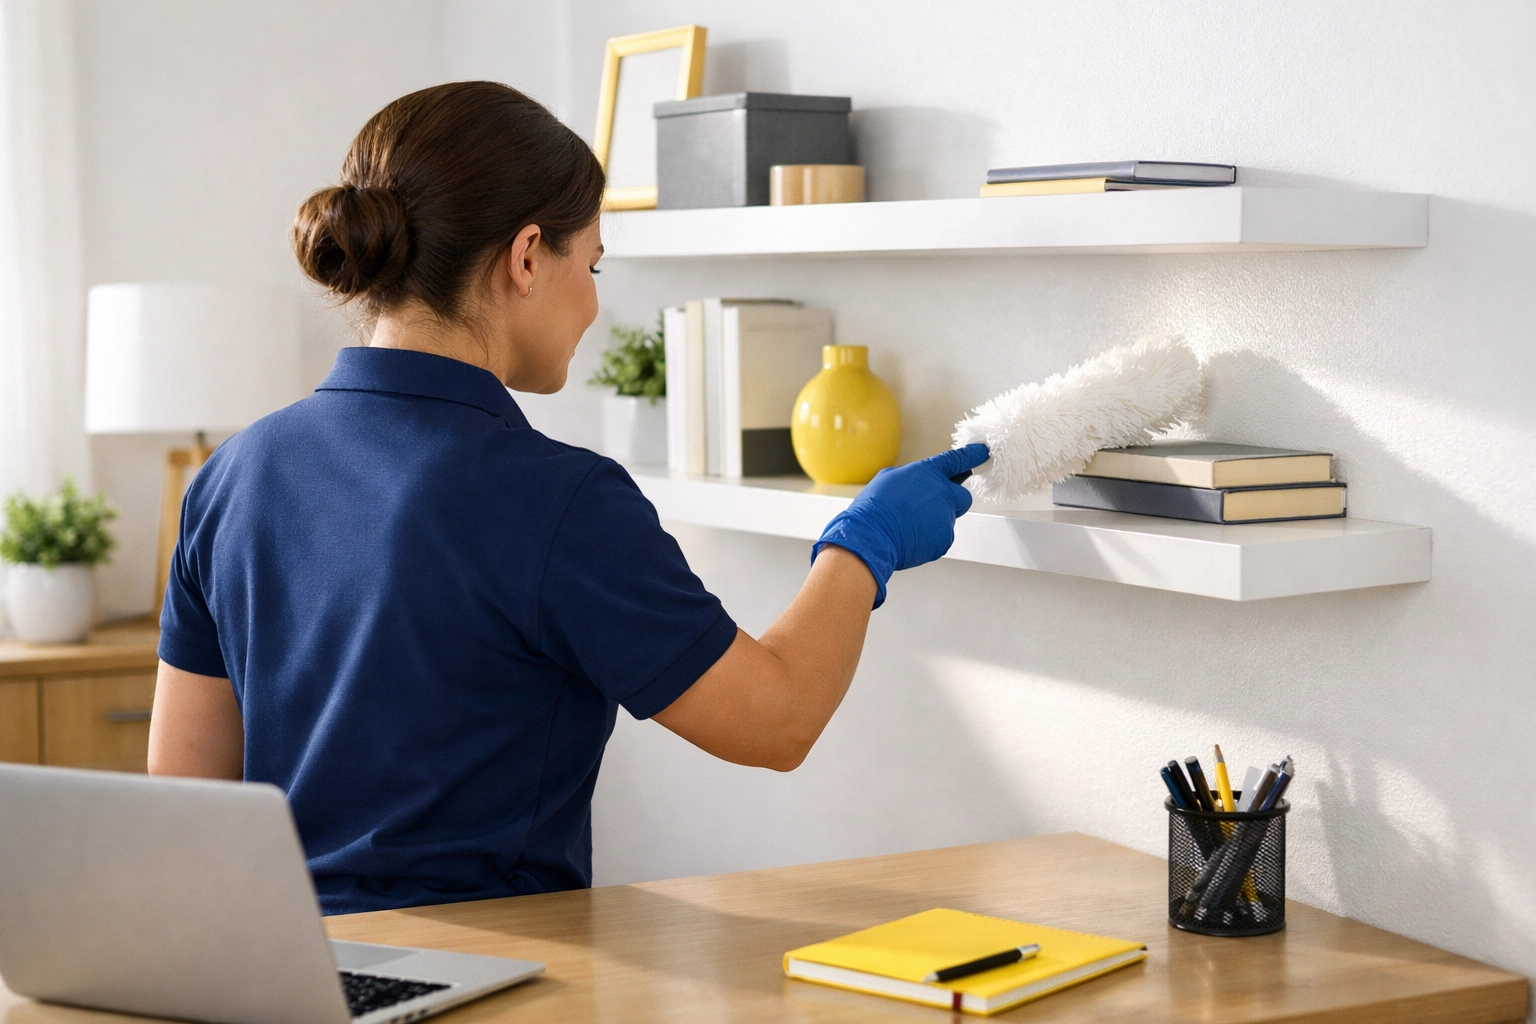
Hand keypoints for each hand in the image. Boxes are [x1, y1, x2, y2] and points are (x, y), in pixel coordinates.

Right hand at [811, 443, 990, 607]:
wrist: (871, 536)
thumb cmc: (874, 508)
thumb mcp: (888, 479)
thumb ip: (910, 479)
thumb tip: (914, 485)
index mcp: (928, 473)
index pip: (957, 460)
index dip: (972, 455)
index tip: (983, 452)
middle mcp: (943, 492)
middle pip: (963, 496)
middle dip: (953, 501)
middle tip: (930, 509)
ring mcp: (946, 516)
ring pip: (947, 519)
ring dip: (934, 523)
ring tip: (908, 527)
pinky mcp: (945, 538)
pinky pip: (941, 538)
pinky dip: (929, 540)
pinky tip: (910, 538)